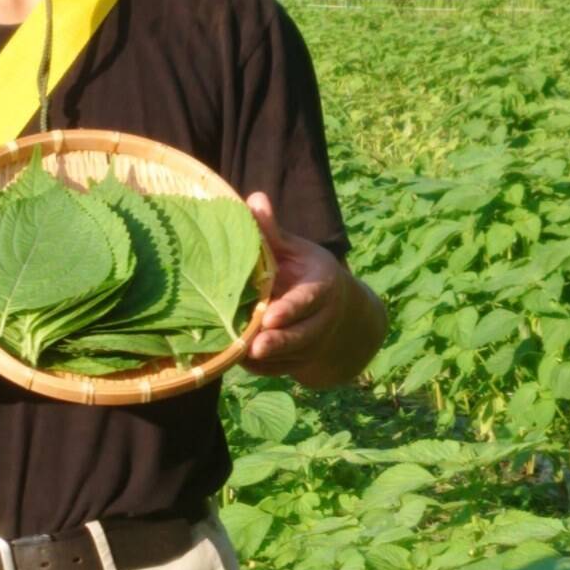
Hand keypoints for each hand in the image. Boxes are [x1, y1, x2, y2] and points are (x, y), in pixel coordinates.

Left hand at [241, 191, 354, 377]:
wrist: (336, 311)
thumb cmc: (304, 272)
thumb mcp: (294, 249)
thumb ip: (273, 232)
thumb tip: (254, 199)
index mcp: (322, 288)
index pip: (309, 301)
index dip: (291, 310)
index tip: (270, 316)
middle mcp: (320, 320)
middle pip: (301, 337)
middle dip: (279, 343)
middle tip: (254, 346)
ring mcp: (310, 345)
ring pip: (287, 357)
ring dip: (264, 359)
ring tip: (237, 353)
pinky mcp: (296, 363)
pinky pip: (275, 371)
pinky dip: (256, 368)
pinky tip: (234, 357)